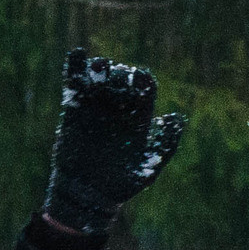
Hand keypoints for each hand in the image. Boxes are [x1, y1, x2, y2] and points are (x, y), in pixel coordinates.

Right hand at [44, 50, 187, 236]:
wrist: (86, 195)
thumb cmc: (121, 186)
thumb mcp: (148, 168)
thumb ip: (165, 143)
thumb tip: (175, 116)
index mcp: (138, 118)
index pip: (144, 89)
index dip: (142, 81)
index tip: (138, 80)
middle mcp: (118, 110)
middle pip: (122, 80)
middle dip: (120, 75)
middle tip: (117, 77)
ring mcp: (96, 108)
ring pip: (99, 78)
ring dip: (100, 68)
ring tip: (99, 68)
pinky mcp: (73, 110)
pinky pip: (74, 84)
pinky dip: (76, 67)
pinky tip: (78, 54)